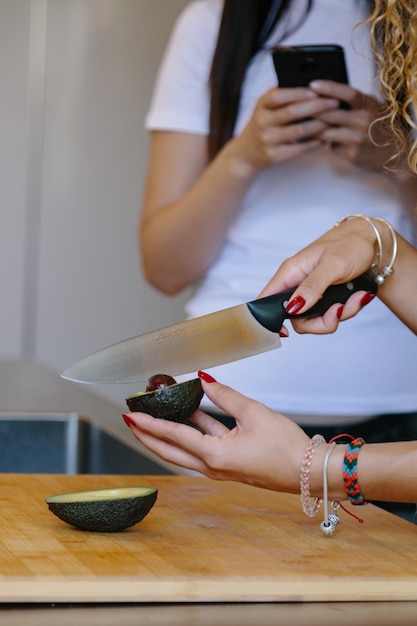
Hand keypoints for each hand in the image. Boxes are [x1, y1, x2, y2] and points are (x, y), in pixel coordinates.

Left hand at [123, 378, 308, 492]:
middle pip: (169, 451)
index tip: (131, 414)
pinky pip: (202, 447)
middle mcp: (212, 466)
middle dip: (147, 435)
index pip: (173, 436)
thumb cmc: (286, 448)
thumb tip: (204, 379)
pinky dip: (192, 432)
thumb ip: (225, 395)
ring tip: (154, 416)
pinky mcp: (229, 464)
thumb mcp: (254, 413)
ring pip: (183, 451)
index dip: (150, 423)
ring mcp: (220, 467)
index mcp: (215, 455)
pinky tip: (190, 415)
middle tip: (131, 420)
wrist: (310, 473)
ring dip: (167, 435)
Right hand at [229, 86, 338, 173]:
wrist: (245, 155)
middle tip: (334, 102)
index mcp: (261, 106)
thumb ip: (281, 97)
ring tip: (333, 120)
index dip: (299, 92)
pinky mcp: (274, 156)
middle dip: (316, 106)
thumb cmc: (261, 126)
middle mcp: (262, 122)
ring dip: (319, 125)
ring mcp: (267, 140)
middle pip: (292, 112)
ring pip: (299, 131)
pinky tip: (325, 138)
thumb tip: (310, 84)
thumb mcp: (264, 109)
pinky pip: (299, 149)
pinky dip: (314, 143)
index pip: (279, 95)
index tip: (318, 90)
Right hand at [258, 217, 376, 333]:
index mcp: (291, 273)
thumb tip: (292, 307)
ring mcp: (313, 293)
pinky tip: (358, 295)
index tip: (285, 332)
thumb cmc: (351, 244)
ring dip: (340, 314)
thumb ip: (312, 287)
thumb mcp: (332, 265)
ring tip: (356, 297)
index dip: (269, 319)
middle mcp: (298, 284)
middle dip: (321, 321)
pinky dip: (348, 309)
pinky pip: (331, 314)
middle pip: (296, 319)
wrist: (374, 242)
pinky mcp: (326, 298)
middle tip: (338, 312)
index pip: (266, 299)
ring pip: (316, 319)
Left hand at [309, 80, 395, 171]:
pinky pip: (330, 146)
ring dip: (313, 128)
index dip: (329, 88)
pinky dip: (324, 142)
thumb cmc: (378, 126)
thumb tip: (325, 93)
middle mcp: (363, 121)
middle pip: (331, 114)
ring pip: (326, 132)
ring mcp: (357, 139)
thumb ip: (352, 102)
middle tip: (297, 107)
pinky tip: (320, 140)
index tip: (313, 85)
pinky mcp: (351, 154)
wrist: (393, 154)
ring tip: (303, 124)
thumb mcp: (371, 108)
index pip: (347, 93)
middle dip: (312, 110)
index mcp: (369, 105)